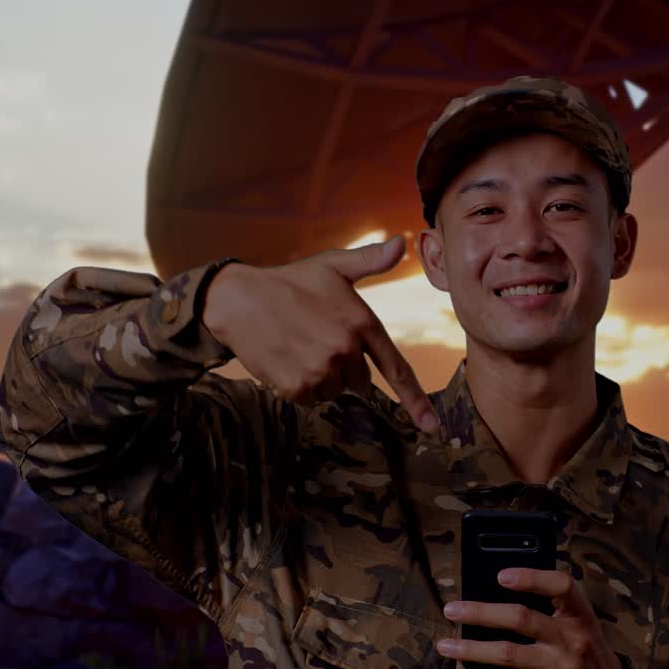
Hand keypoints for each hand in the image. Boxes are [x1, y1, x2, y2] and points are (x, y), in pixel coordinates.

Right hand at [200, 235, 439, 433]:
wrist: (237, 299)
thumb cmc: (289, 281)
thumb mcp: (333, 265)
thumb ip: (371, 260)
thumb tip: (404, 243)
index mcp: (362, 322)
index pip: (396, 368)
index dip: (415, 400)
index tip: (431, 426)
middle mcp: (345, 349)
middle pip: (360, 381)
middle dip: (344, 367)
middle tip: (319, 340)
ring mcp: (320, 369)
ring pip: (334, 391)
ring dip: (321, 377)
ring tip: (300, 346)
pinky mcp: (296, 385)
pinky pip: (309, 398)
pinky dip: (300, 385)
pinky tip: (287, 359)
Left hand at [438, 568, 623, 668]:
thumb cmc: (583, 646)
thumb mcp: (578, 621)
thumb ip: (549, 606)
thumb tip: (495, 593)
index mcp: (579, 614)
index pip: (561, 586)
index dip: (532, 577)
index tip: (501, 575)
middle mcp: (571, 639)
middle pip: (521, 619)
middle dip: (481, 613)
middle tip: (453, 609)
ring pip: (508, 654)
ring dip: (472, 649)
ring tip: (447, 645)